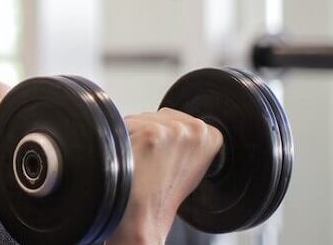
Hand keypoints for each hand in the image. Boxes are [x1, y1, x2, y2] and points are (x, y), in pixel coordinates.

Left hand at [107, 109, 223, 244]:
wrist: (144, 215)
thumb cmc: (162, 194)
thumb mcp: (191, 164)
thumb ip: (188, 139)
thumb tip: (175, 122)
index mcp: (211, 136)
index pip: (178, 119)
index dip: (166, 138)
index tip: (164, 157)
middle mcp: (196, 129)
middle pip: (160, 116)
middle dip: (151, 133)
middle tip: (151, 163)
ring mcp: (173, 130)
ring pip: (141, 119)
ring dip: (135, 136)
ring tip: (141, 163)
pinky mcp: (151, 134)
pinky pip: (126, 125)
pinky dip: (122, 140)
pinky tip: (131, 160)